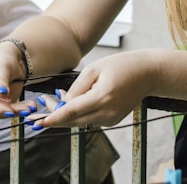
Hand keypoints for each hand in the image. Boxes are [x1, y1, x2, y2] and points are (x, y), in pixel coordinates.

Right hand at [0, 41, 36, 118]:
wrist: (12, 59)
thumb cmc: (1, 58)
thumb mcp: (0, 67)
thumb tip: (0, 93)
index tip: (7, 110)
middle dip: (8, 110)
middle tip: (23, 110)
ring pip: (2, 113)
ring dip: (17, 111)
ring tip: (30, 106)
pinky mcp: (0, 106)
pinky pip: (10, 111)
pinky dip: (20, 109)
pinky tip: (30, 106)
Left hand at [30, 50, 158, 128]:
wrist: (148, 73)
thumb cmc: (121, 65)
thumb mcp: (94, 69)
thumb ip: (77, 87)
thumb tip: (62, 103)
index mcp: (101, 98)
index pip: (71, 112)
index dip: (53, 118)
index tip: (39, 122)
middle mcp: (107, 113)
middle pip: (73, 121)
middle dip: (55, 116)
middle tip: (41, 107)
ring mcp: (111, 119)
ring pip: (81, 122)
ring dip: (66, 115)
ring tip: (53, 100)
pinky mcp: (113, 121)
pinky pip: (90, 120)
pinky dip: (79, 114)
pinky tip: (73, 102)